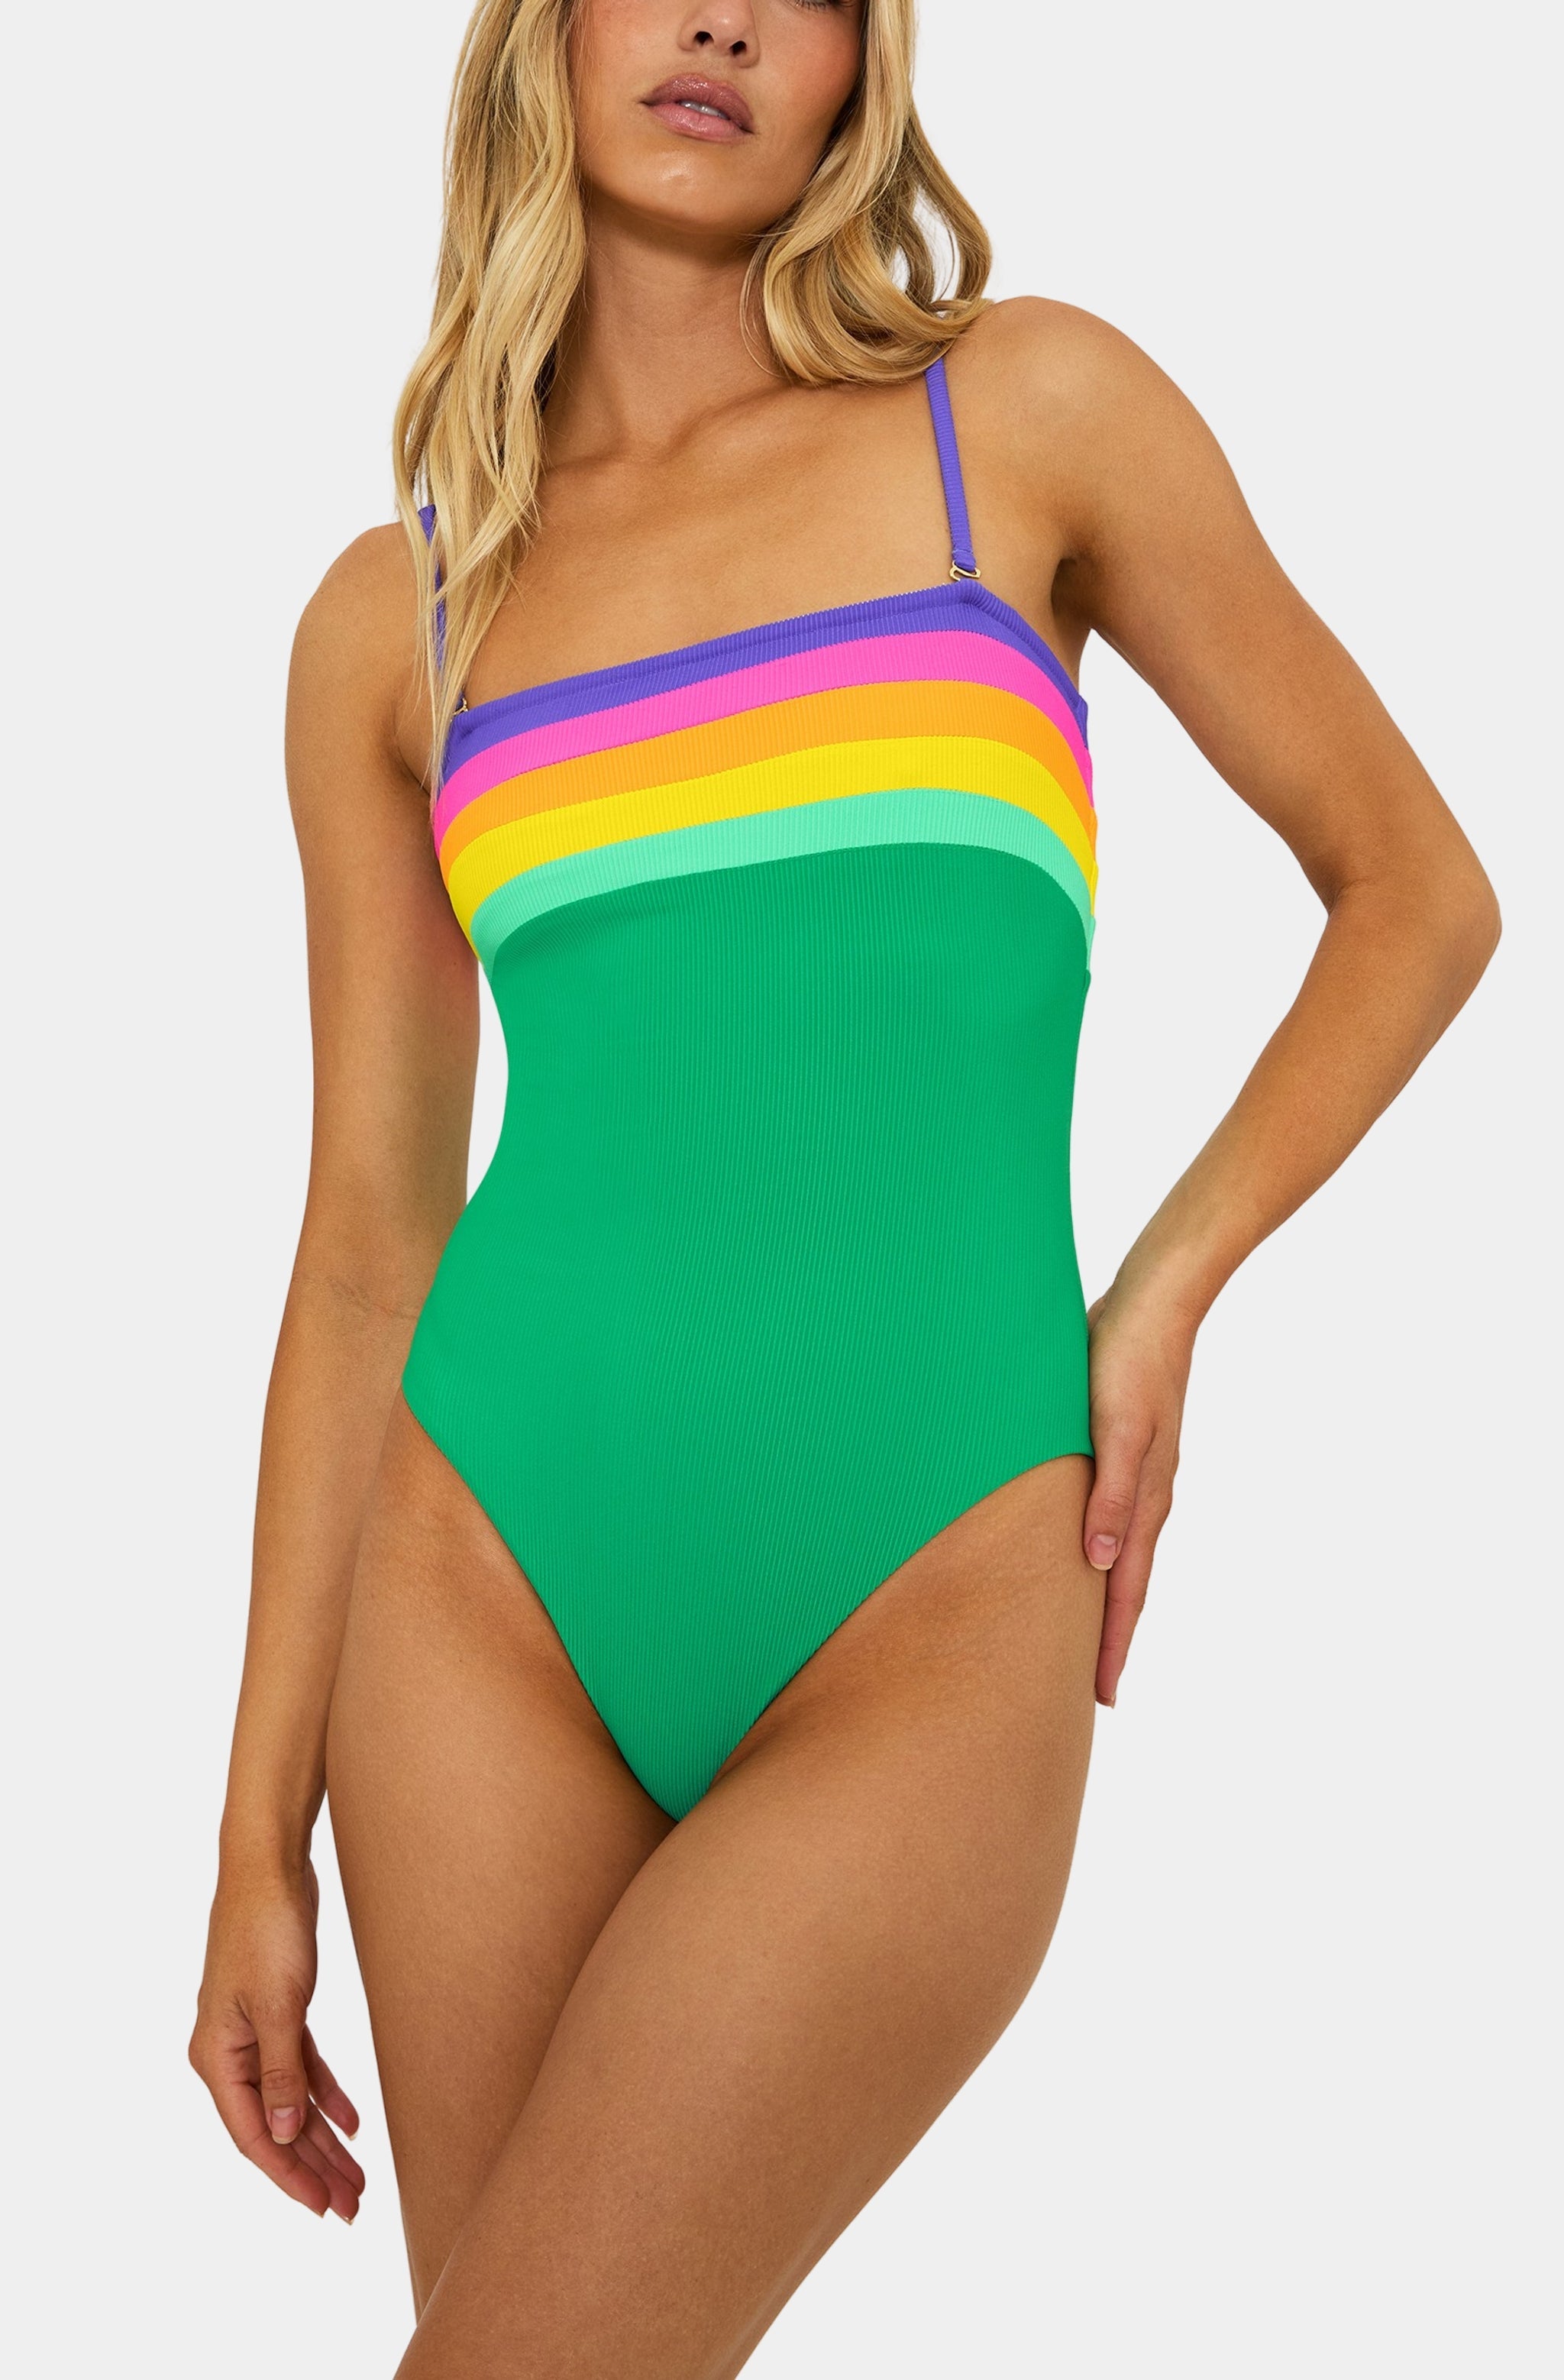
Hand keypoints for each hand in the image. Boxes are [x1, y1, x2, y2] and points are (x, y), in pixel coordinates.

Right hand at [189, 1856, 363, 2221]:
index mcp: (217, 2057)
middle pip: (273, 2125)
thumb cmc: (267, 1929)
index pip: (252, 2135)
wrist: (269, 1866)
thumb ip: (280, 2072)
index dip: (289, 2176)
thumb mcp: (278, 2006)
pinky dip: (325, 2094)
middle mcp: (229, 2052)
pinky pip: (302, 2067)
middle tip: (353, 2205)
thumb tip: (281, 2133)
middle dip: (312, 2168)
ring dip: (322, 2139)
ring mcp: (253, 2032)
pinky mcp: (279, 2010)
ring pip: (290, 2101)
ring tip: (358, 2177)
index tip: (323, 2208)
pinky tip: (353, 2122)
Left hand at [1081, 1280, 1195, 1706]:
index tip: (1102, 1698)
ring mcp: (1139, 1475)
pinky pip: (1113, 1520)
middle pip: (1127, 1584)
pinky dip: (1103, 1552)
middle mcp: (1146, 1498)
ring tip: (1086, 1636)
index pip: (1126, 1591)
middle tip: (1092, 1691)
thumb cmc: (1126, 1360)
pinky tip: (1086, 1555)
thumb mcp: (1116, 1429)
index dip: (1111, 1645)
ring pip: (1121, 1554)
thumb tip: (1101, 1564)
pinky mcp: (1124, 1450)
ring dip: (1106, 1598)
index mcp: (1145, 1500)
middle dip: (1110, 1638)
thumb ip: (1110, 1496)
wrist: (1152, 1301)